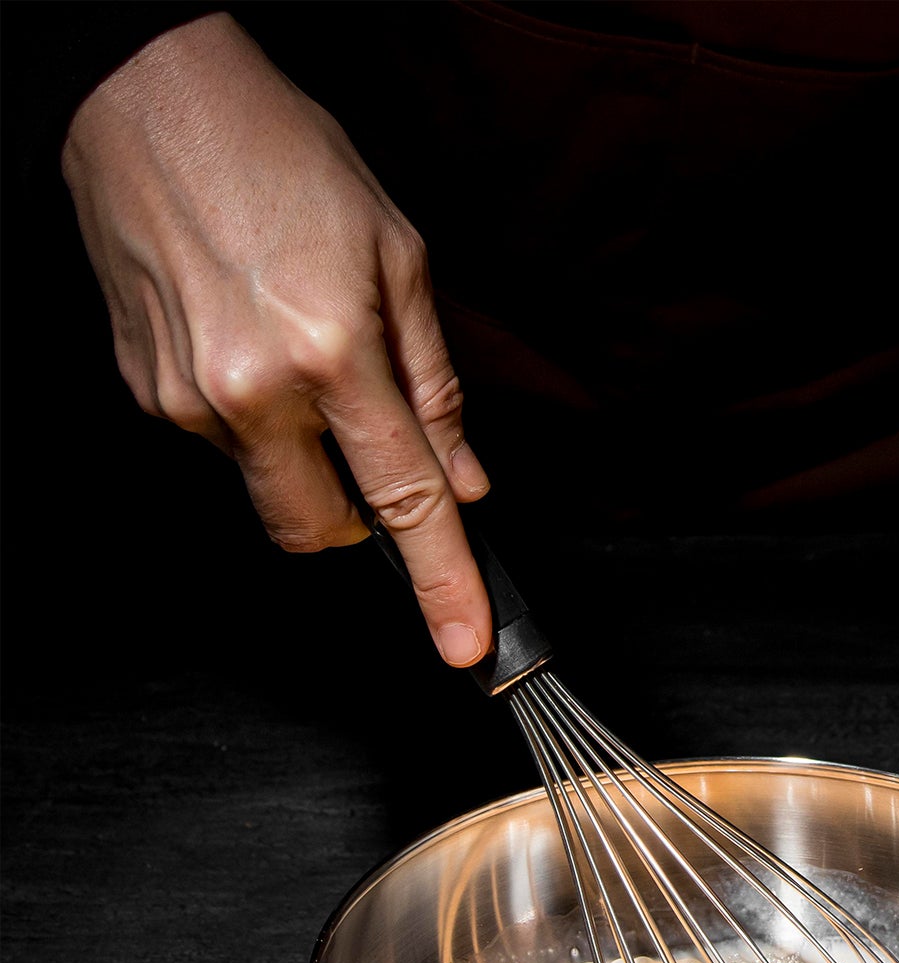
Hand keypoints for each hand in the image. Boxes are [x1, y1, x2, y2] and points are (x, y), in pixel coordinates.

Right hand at [61, 13, 492, 665]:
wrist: (146, 93)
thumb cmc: (279, 154)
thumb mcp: (398, 256)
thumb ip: (435, 386)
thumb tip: (464, 479)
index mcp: (331, 353)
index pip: (404, 503)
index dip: (443, 584)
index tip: (463, 644)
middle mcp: (251, 391)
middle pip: (322, 532)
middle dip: (361, 522)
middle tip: (373, 456)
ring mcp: (188, 399)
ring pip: (269, 492)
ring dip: (306, 462)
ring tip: (304, 361)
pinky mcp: (148, 391)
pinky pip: (222, 448)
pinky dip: (258, 424)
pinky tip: (254, 346)